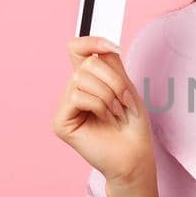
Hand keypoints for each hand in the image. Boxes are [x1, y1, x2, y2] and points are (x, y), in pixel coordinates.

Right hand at [52, 36, 155, 185]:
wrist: (135, 155)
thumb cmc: (133, 125)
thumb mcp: (126, 85)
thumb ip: (110, 63)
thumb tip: (100, 45)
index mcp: (88, 80)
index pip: (77, 48)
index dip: (92, 41)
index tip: (114, 48)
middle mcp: (73, 90)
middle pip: (87, 63)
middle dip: (113, 81)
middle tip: (124, 102)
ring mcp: (65, 106)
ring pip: (81, 79)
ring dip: (108, 96)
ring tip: (115, 114)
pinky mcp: (61, 122)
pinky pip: (76, 96)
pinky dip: (98, 106)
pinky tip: (103, 121)